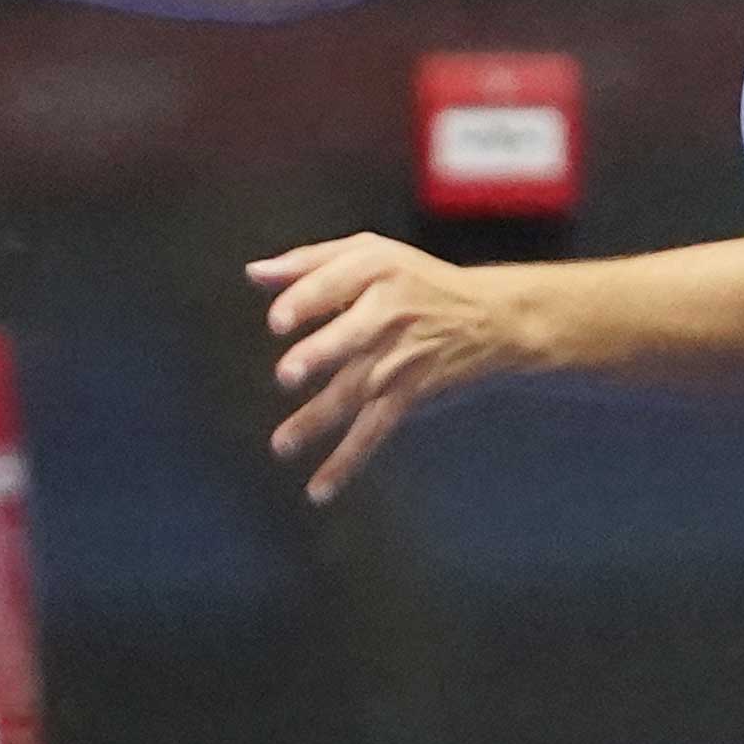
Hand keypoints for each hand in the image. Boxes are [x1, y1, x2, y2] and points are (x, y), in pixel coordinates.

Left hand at [252, 234, 540, 504]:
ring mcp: (400, 358)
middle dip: (321, 354)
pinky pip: (375, 430)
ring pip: (356, 390)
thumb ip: (308, 262)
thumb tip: (255, 274)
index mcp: (376, 269)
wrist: (489, 317)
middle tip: (287, 375)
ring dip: (319, 419)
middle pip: (351, 335)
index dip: (306, 301)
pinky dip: (348, 460)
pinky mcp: (409, 394)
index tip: (277, 322)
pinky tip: (320, 488)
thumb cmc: (415, 281)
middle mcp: (389, 313)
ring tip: (282, 445)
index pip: (336, 282)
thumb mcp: (370, 254)